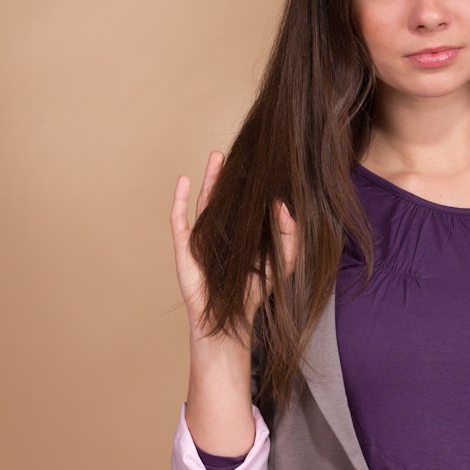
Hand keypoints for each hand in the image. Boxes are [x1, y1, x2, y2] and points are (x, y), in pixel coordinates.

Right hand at [170, 151, 297, 336]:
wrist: (228, 317)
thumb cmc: (253, 293)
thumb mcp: (282, 263)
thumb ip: (289, 236)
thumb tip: (282, 204)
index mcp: (244, 235)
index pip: (247, 204)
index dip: (251, 186)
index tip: (260, 164)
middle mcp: (223, 232)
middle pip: (226, 196)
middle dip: (230, 174)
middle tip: (235, 152)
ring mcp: (203, 237)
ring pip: (205, 201)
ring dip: (210, 178)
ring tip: (217, 157)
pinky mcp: (186, 246)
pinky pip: (180, 218)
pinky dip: (180, 198)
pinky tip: (184, 180)